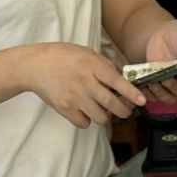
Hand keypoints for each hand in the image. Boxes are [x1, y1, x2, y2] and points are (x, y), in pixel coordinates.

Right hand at [28, 42, 146, 128]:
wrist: (34, 66)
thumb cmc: (61, 56)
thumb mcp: (85, 52)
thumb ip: (104, 65)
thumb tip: (122, 79)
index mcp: (91, 65)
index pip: (117, 82)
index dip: (132, 93)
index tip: (142, 101)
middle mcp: (85, 82)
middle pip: (113, 105)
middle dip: (124, 111)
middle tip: (125, 110)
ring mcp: (75, 98)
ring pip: (101, 118)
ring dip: (105, 116)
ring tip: (100, 108)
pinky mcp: (65, 109)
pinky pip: (84, 123)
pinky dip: (87, 120)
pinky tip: (84, 110)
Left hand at [143, 19, 176, 103]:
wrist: (161, 35)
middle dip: (174, 87)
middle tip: (166, 78)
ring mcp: (173, 86)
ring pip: (170, 98)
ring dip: (161, 92)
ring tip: (154, 82)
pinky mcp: (160, 87)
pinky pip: (155, 97)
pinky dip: (150, 94)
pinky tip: (144, 85)